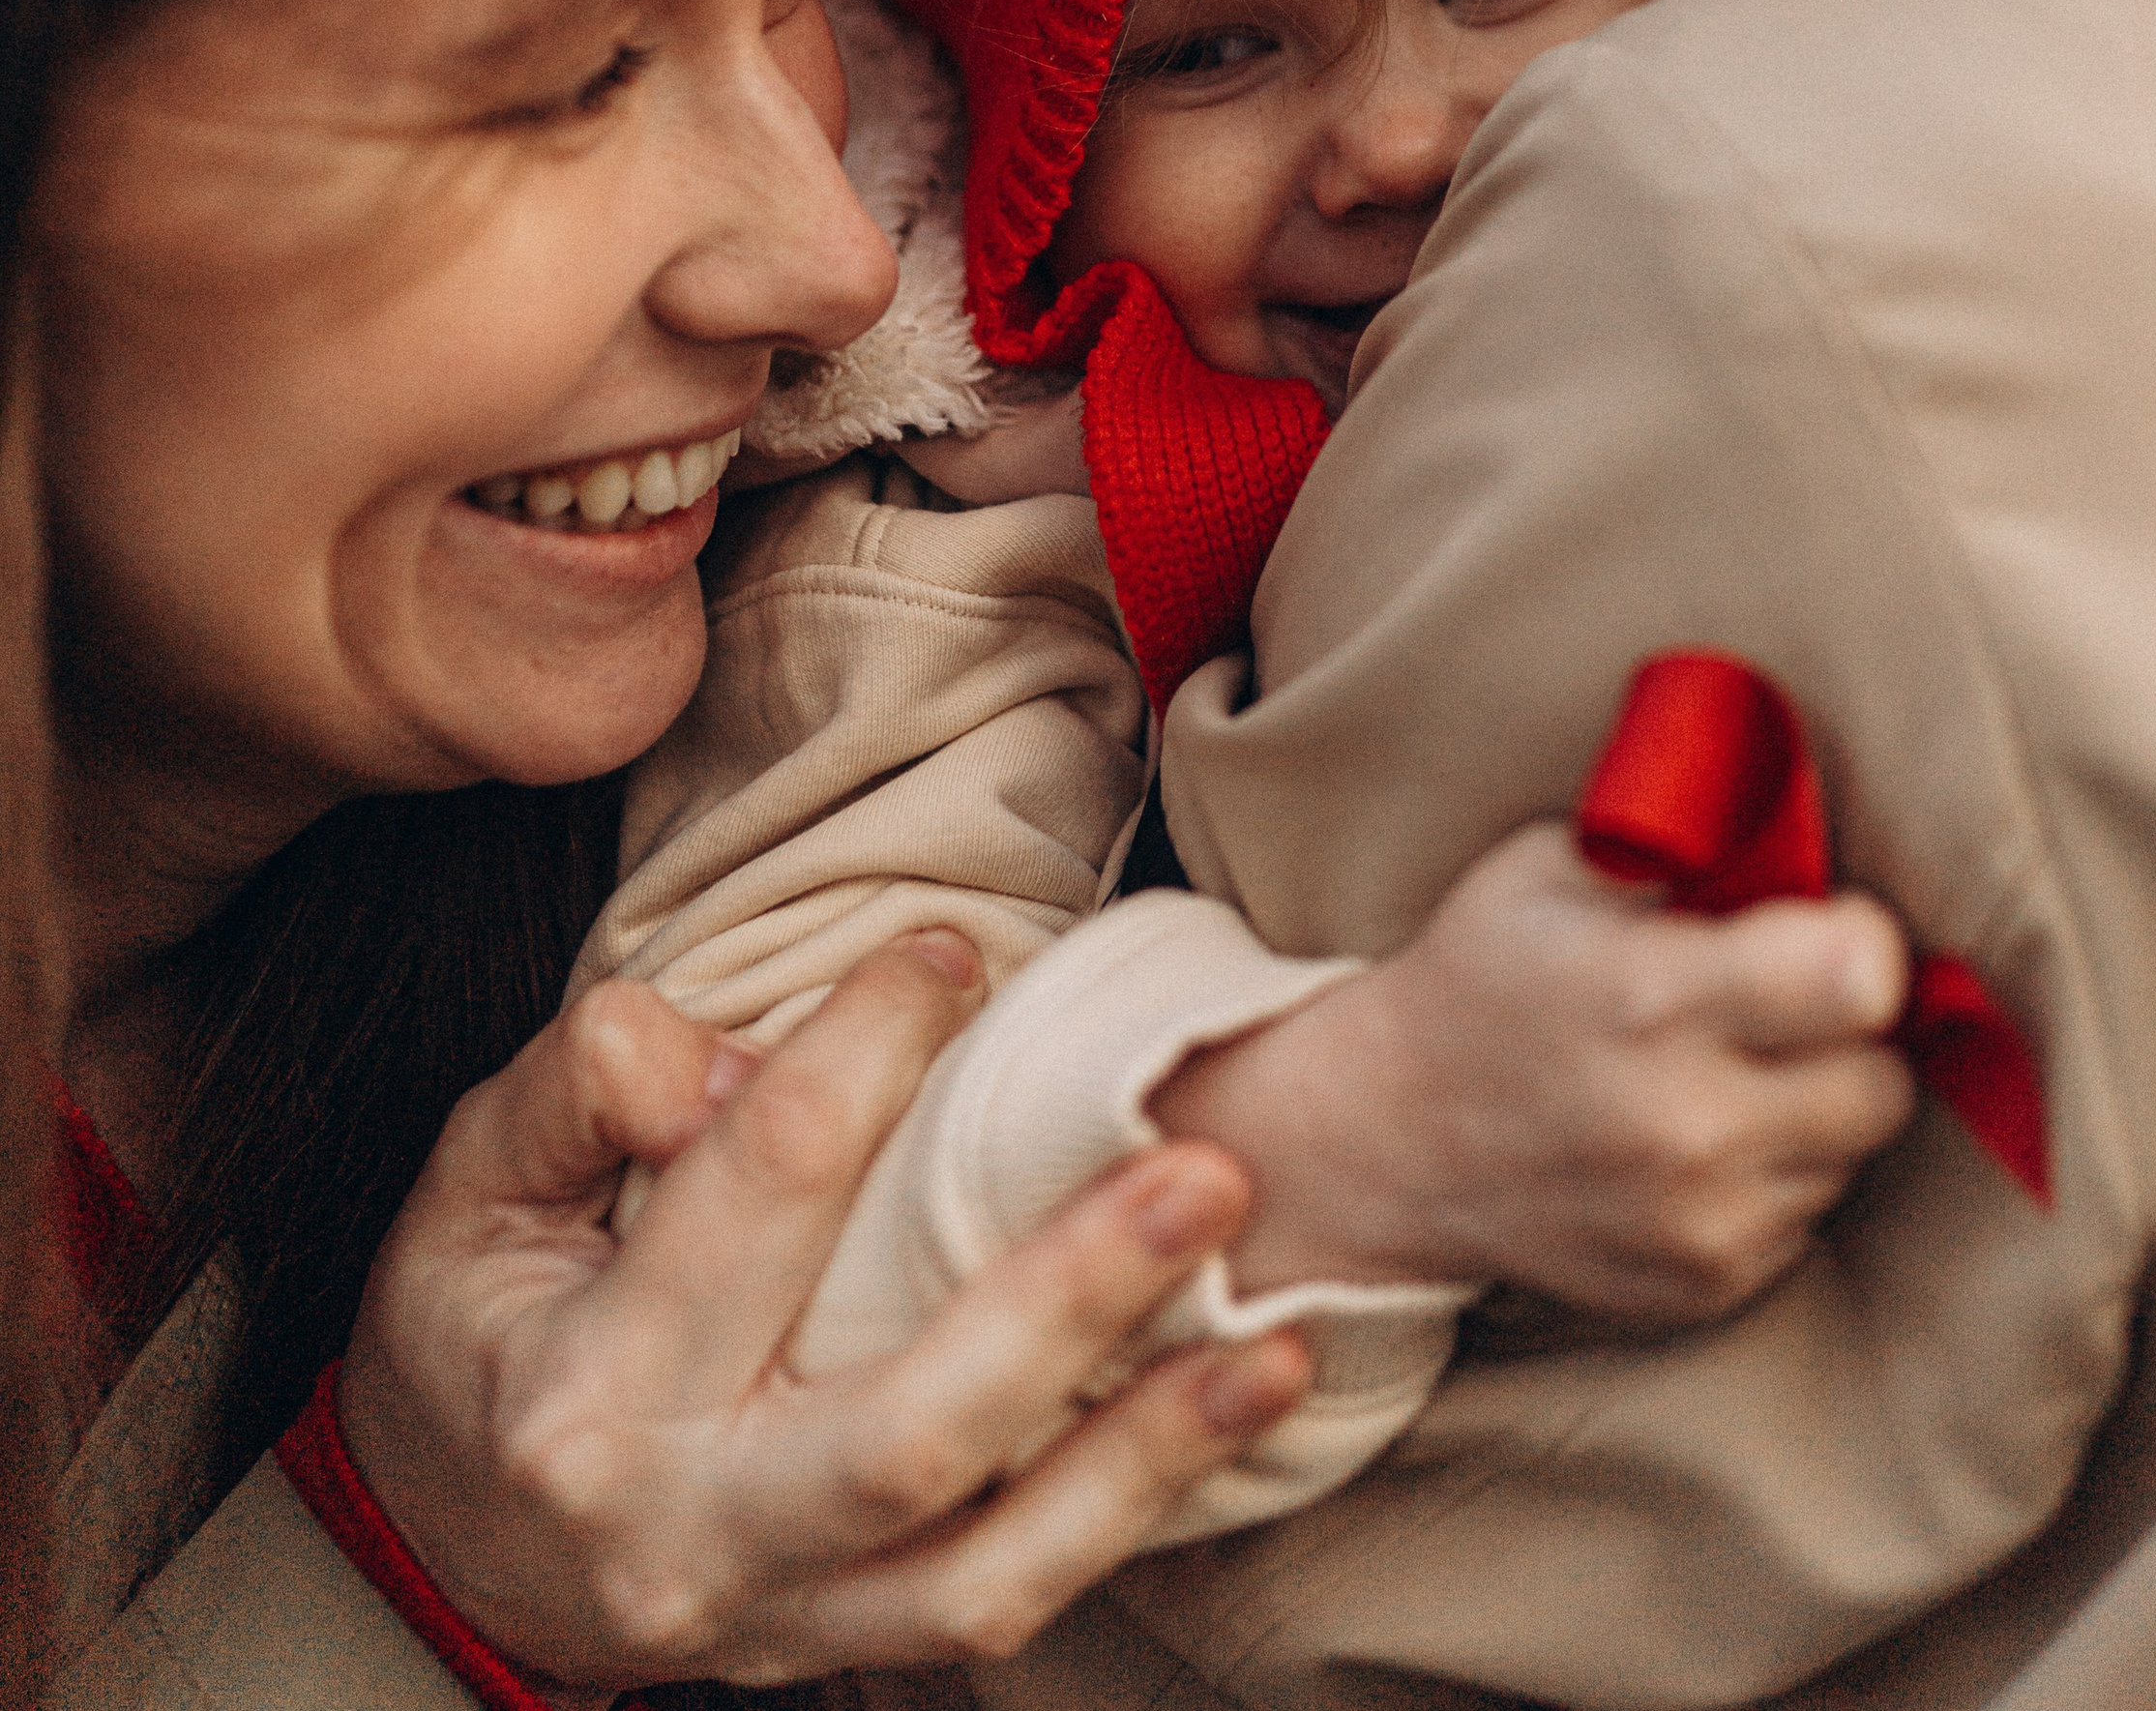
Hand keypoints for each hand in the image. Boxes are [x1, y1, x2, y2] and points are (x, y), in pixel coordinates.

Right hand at [339, 935, 1308, 1692]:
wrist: (438, 1564)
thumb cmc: (471, 1338)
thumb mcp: (464, 1191)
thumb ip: (578, 1090)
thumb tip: (713, 1050)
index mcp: (585, 1389)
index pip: (758, 1190)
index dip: (866, 1049)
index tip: (950, 953)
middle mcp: (687, 1525)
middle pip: (906, 1429)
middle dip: (1069, 1301)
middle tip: (1206, 1168)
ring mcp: (776, 1615)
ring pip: (985, 1566)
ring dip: (1147, 1453)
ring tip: (1278, 1341)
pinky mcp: (842, 1652)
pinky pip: (1002, 1606)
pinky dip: (1127, 1520)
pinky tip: (1234, 1417)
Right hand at [1151, 823, 1914, 1325]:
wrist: (1390, 1139)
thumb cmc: (1483, 973)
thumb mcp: (1553, 867)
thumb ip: (1683, 846)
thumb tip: (1801, 832)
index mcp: (1649, 998)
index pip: (1858, 980)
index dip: (1862, 940)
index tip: (1826, 925)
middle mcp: (1684, 1124)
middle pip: (1882, 1081)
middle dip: (1850, 1032)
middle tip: (1789, 1002)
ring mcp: (1696, 1222)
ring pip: (1852, 1153)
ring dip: (1813, 1105)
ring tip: (1723, 1066)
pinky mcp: (1703, 1285)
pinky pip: (1806, 1216)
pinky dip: (1773, 1170)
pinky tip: (1696, 1132)